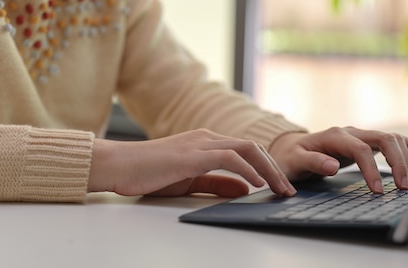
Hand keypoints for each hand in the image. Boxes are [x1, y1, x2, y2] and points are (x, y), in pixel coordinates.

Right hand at [87, 129, 295, 197]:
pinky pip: (228, 158)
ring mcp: (200, 144)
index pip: (247, 150)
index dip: (268, 167)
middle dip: (276, 168)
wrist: (118, 166)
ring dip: (268, 170)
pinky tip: (257, 183)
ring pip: (246, 149)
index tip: (281, 185)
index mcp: (207, 142)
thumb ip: (217, 183)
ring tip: (280, 188)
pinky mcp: (191, 155)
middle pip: (253, 147)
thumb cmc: (149, 172)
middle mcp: (207, 138)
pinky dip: (247, 169)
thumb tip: (246, 189)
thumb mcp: (190, 180)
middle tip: (289, 189)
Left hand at [268, 127, 407, 192]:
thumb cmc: (291, 157)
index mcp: (335, 136)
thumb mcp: (294, 162)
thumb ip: (313, 163)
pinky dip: (406, 143)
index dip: (372, 170)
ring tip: (407, 182)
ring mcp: (359, 135)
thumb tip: (333, 166)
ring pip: (390, 139)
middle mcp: (351, 132)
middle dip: (398, 162)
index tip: (377, 191)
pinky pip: (389, 140)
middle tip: (402, 187)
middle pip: (384, 139)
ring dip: (404, 158)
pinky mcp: (364, 141)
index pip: (361, 150)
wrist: (288, 148)